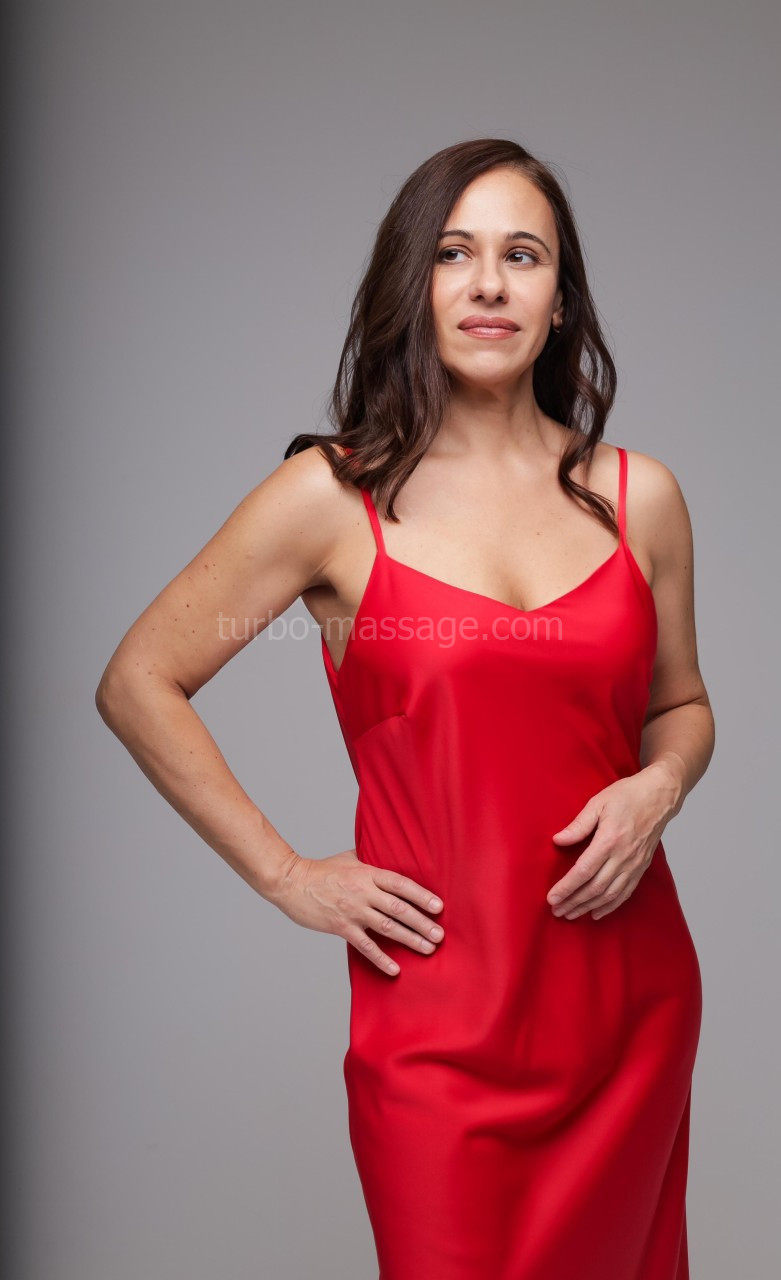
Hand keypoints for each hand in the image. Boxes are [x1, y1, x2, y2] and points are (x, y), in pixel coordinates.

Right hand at [271, 849, 444, 975]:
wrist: (292, 882)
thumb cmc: (322, 869)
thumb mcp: (350, 857)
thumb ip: (371, 858)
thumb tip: (391, 854)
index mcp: (368, 872)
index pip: (401, 884)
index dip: (421, 895)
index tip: (438, 907)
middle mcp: (363, 892)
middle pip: (399, 908)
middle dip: (422, 922)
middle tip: (440, 935)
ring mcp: (353, 911)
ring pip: (387, 927)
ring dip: (410, 939)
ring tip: (428, 948)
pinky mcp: (341, 927)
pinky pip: (365, 946)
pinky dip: (381, 959)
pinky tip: (395, 969)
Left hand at [546, 763, 680, 920]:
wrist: (660, 796)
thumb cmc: (628, 796)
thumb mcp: (598, 803)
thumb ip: (578, 825)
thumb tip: (558, 840)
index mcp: (610, 840)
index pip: (584, 871)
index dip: (567, 887)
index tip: (552, 898)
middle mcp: (623, 857)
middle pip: (595, 888)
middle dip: (573, 902)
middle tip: (556, 911)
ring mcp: (634, 864)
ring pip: (609, 895)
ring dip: (588, 907)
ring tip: (571, 914)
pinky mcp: (641, 867)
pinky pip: (625, 893)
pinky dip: (610, 906)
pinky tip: (597, 913)